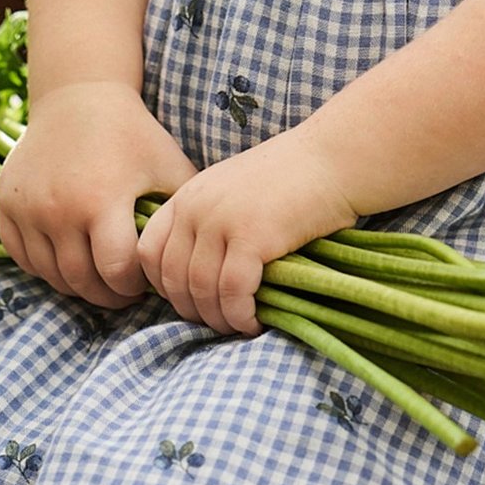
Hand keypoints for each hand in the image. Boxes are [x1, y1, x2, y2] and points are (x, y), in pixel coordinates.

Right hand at [0, 81, 197, 307]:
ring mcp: (27, 208)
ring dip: (77, 286)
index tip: (142, 285)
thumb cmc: (132, 136)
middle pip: (81, 281)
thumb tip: (202, 258)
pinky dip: (46, 268)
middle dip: (107, 295)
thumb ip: (185, 213)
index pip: (115, 272)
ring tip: (97, 277)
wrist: (77, 97)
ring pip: (51, 275)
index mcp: (101, 199)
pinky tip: (68, 258)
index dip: (132, 287)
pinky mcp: (7, 205)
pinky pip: (24, 259)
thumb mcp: (169, 166)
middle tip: (121, 292)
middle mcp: (58, 208)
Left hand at [135, 125, 360, 334]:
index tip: (188, 301)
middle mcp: (196, 207)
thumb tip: (194, 282)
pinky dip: (240, 315)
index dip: (162, 287)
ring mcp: (221, 220)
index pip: (149, 252)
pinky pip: (233, 292)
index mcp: (187, 196)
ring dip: (218, 319)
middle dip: (191, 311)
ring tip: (237, 326)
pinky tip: (254, 322)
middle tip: (216, 323)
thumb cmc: (291, 180)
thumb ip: (208, 225)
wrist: (334, 157)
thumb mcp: (232, 194)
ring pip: (201, 289)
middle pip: (173, 277)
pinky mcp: (252, 235)